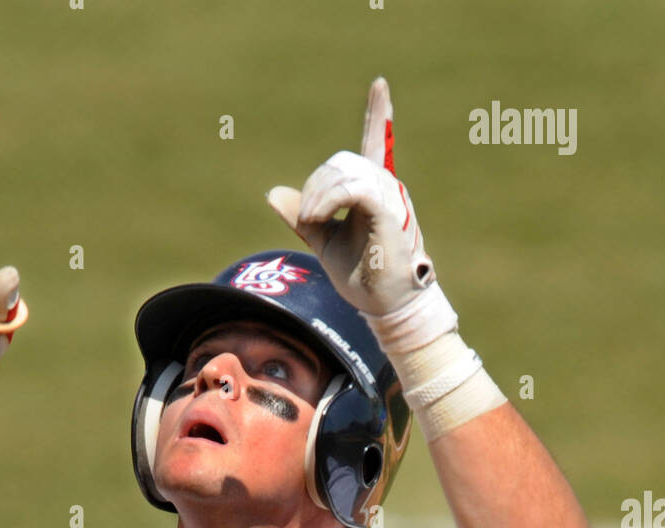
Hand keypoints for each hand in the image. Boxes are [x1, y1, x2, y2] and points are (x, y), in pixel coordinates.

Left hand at [266, 78, 435, 317]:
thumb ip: (304, 216)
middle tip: (308, 218)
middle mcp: (386, 186)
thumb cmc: (361, 274)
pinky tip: (319, 218)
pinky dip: (330, 200)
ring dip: (318, 195)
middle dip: (315, 184)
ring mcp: (390, 197)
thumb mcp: (325, 241)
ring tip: (312, 221)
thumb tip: (274, 194)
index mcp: (373, 190)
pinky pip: (355, 188)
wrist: (385, 305)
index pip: (376, 143)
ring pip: (345, 171)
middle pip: (341, 161)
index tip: (380, 85)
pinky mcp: (388, 213)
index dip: (378, 115)